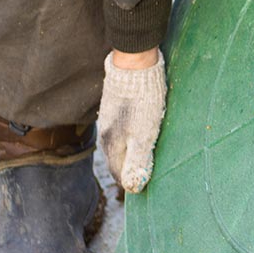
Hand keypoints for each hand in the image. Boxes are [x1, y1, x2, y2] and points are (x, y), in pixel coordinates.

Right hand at [98, 48, 166, 192]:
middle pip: (117, 160)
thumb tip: (134, 187)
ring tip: (145, 158)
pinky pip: (121, 131)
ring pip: (119, 145)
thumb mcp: (144, 136)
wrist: (135, 66)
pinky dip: (130, 138)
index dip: (132, 182)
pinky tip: (140, 134)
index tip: (146, 186)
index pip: (118, 173)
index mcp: (112, 144)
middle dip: (130, 169)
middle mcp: (106, 134)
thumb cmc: (142, 102)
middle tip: (147, 174)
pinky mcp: (114, 107)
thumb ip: (138, 161)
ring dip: (130, 154)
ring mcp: (108, 120)